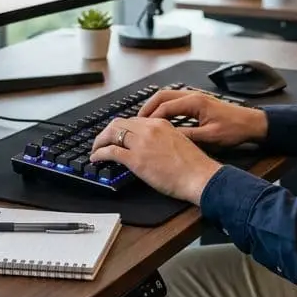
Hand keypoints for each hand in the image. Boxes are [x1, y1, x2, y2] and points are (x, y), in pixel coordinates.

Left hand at [89, 117, 221, 202]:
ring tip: (96, 150)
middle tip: (101, 142)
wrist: (200, 176)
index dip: (121, 128)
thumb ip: (162, 139)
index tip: (116, 136)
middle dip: (106, 132)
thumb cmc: (194, 165)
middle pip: (118, 123)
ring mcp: (141, 143)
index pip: (133, 120)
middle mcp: (149, 129)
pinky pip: (110, 151)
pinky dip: (99, 153)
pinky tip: (96, 158)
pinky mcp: (136, 159)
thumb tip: (150, 147)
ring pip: (111, 133)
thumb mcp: (178, 142)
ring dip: (99, 141)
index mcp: (161, 123)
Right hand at [137, 89, 267, 147]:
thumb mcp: (210, 137)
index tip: (140, 128)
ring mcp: (195, 98)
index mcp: (195, 102)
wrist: (251, 124)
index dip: (150, 118)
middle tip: (136, 121)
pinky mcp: (198, 103)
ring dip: (155, 107)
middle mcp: (193, 96)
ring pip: (168, 97)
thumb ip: (188, 136)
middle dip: (147, 108)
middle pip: (162, 96)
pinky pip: (175, 102)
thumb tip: (168, 138)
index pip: (164, 106)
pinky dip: (164, 109)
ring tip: (144, 121)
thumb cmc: (234, 129)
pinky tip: (161, 121)